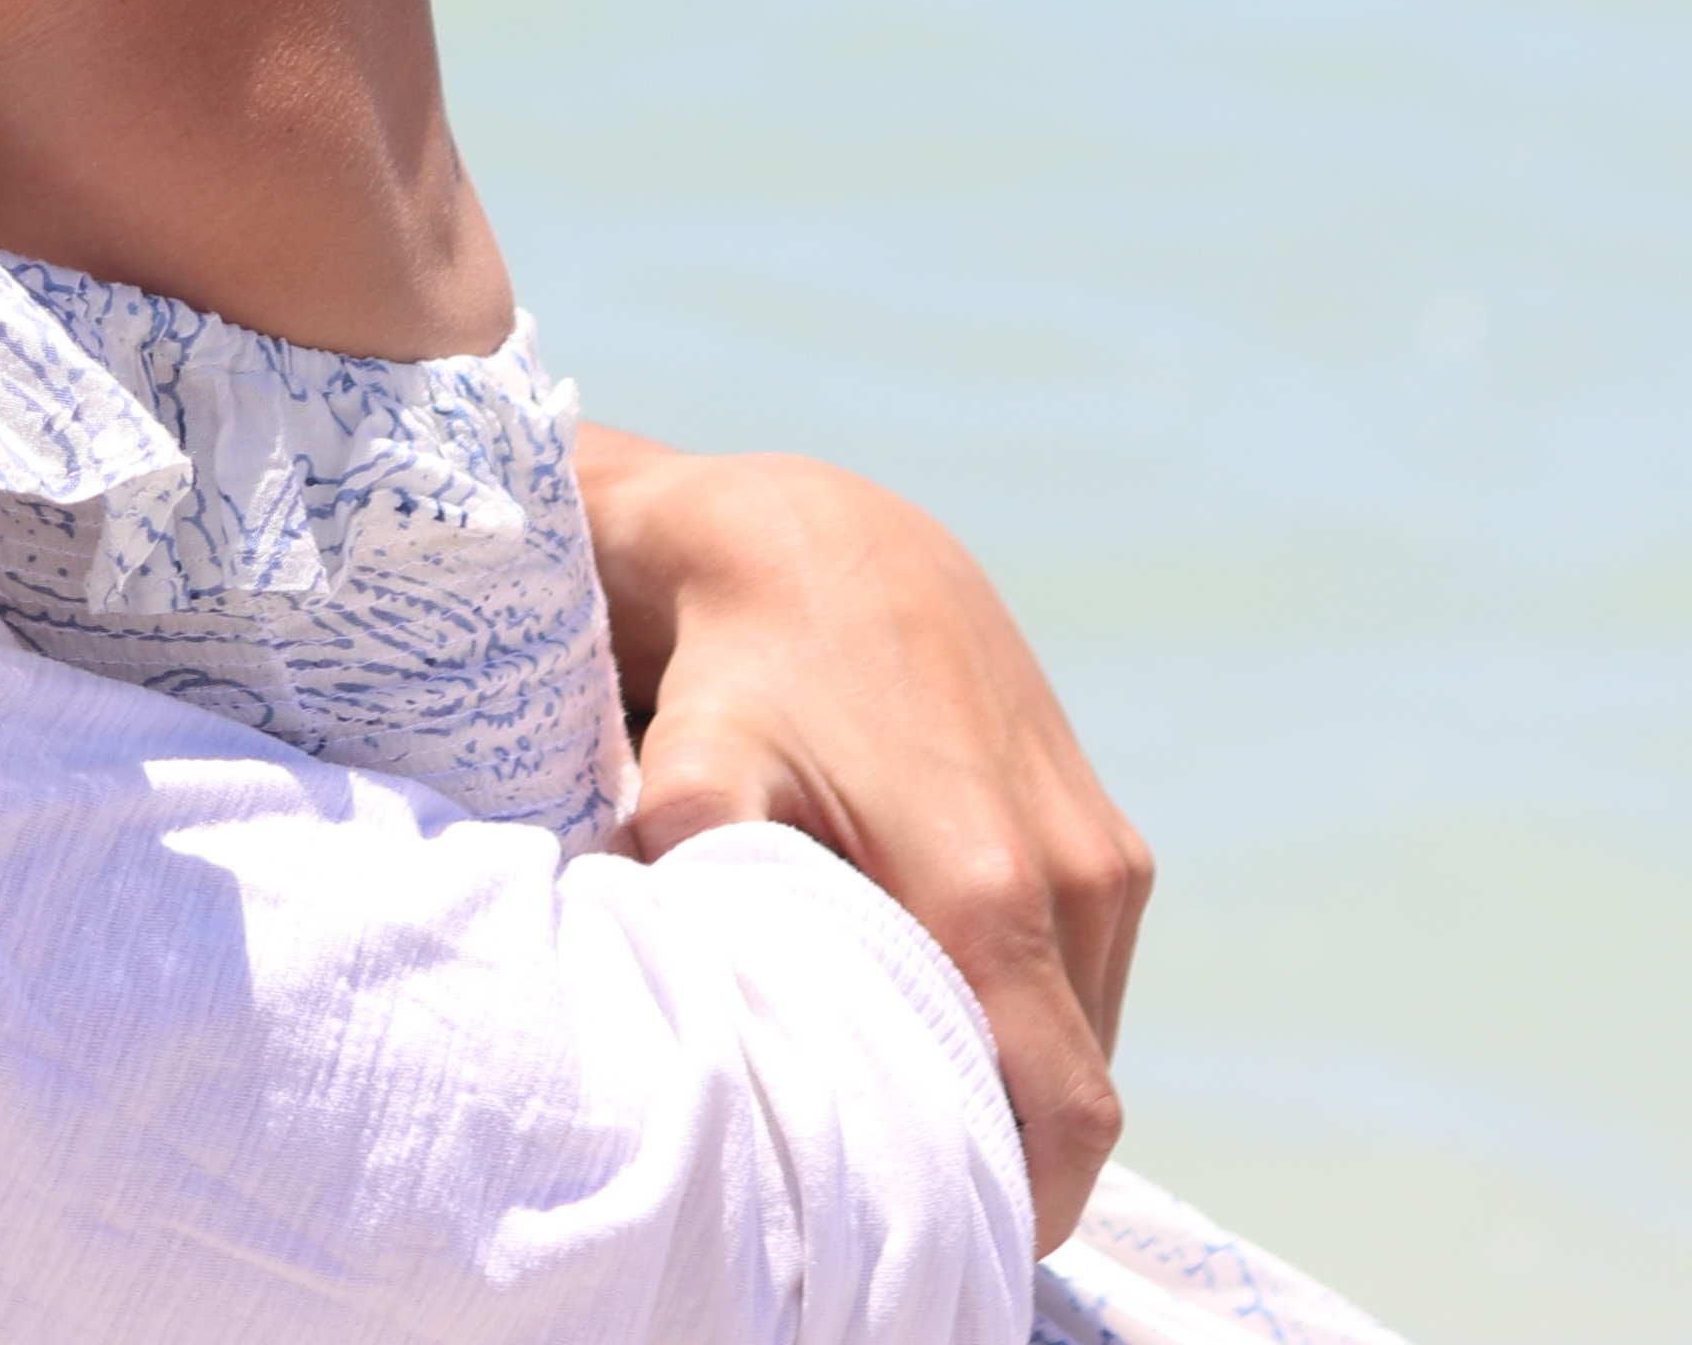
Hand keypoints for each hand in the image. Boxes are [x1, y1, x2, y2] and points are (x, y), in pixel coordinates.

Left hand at [577, 430, 1148, 1250]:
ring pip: (1091, 1035)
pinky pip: (1091, 971)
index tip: (945, 1241)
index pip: (1059, 1118)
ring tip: (914, 1088)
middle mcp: (1075, 876)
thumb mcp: (692, 762)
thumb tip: (669, 993)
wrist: (820, 535)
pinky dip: (1037, 1013)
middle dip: (1013, 1161)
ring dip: (1024, 1080)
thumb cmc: (741, 663)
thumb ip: (689, 866)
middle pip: (1082, 1098)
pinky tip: (944, 997)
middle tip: (915, 1189)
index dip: (1017, 1207)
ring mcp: (1103, 851)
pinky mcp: (1107, 828)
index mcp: (990, 890)